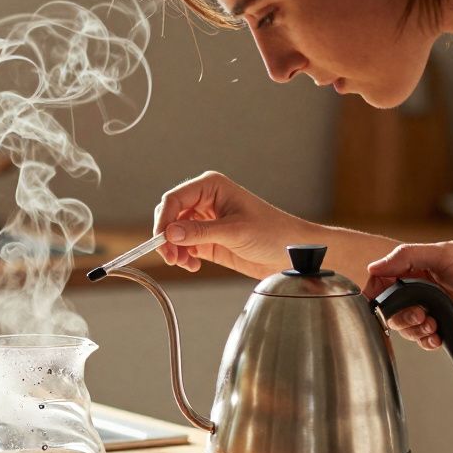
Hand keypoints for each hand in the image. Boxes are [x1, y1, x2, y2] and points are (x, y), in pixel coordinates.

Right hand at [153, 171, 311, 279]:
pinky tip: (192, 265)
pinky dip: (183, 257)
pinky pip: (185, 246)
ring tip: (184, 263)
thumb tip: (171, 233)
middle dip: (167, 237)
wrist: (291, 253)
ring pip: (174, 233)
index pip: (175, 199)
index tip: (161, 241)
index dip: (164, 220)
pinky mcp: (208, 240)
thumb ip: (201, 232)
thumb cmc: (273, 232)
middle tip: (171, 256)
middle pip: (170, 215)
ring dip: (174, 249)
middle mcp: (205, 201)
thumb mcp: (235, 232)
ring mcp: (206, 221)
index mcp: (212, 187)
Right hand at [362, 241, 452, 349]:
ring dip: (413, 329)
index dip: (376, 290)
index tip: (374, 301)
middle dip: (399, 314)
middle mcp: (425, 290)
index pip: (385, 278)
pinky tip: (438, 336)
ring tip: (432, 324)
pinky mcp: (446, 331)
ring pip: (405, 326)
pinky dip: (426, 341)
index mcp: (422, 267)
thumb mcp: (447, 254)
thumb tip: (374, 266)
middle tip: (418, 314)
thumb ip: (408, 256)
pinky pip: (423, 341)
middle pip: (392, 307)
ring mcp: (435, 311)